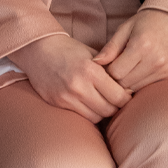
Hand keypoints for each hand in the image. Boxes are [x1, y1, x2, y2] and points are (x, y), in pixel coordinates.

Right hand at [9, 33, 132, 122]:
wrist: (38, 50)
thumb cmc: (69, 50)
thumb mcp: (92, 54)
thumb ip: (110, 70)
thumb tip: (129, 86)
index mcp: (91, 71)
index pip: (119, 96)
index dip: (126, 97)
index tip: (126, 94)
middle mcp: (79, 86)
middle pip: (109, 110)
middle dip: (116, 106)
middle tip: (116, 100)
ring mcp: (66, 97)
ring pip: (96, 117)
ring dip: (102, 112)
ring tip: (102, 102)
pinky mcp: (57, 104)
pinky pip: (81, 117)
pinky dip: (88, 113)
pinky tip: (89, 104)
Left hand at [93, 9, 167, 91]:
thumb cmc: (148, 21)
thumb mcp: (125, 28)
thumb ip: (110, 47)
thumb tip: (95, 63)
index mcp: (141, 45)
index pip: (115, 73)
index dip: (107, 71)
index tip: (107, 65)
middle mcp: (155, 60)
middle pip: (125, 84)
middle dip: (116, 79)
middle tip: (116, 67)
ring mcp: (165, 69)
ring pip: (136, 88)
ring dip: (128, 82)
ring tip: (128, 68)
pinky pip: (148, 86)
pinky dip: (140, 82)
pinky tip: (140, 70)